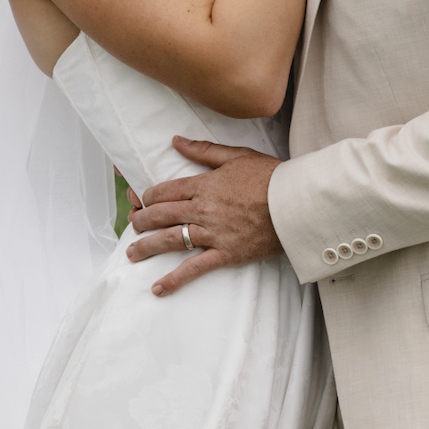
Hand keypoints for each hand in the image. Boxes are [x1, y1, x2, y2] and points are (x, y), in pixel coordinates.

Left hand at [125, 139, 283, 296]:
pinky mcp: (226, 254)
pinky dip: (174, 279)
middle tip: (132, 225)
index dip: (148, 196)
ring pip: (171, 240)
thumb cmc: (271, 177)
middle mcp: (203, 209)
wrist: (296, 203)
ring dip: (148, 247)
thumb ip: (204, 150)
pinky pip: (194, 269)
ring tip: (132, 253)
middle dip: (142, 220)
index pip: (165, 190)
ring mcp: (213, 233)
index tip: (140, 200)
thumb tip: (176, 141)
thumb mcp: (237, 156)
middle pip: (162, 215)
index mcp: (204, 184)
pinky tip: (157, 288)